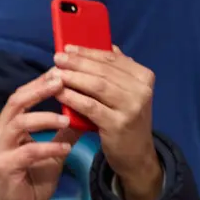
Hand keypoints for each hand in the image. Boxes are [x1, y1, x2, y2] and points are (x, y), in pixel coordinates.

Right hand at [0, 71, 80, 199]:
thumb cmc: (31, 177)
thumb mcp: (53, 149)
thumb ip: (64, 130)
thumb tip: (86, 110)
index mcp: (9, 125)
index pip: (23, 95)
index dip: (41, 81)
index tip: (63, 69)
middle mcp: (0, 132)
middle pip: (16, 102)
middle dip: (39, 89)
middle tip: (62, 81)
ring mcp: (0, 149)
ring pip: (19, 123)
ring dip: (44, 117)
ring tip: (66, 117)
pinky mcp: (5, 167)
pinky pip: (27, 153)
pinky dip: (47, 147)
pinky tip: (65, 148)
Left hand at [53, 44, 161, 199]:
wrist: (136, 154)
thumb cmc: (125, 119)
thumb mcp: (126, 93)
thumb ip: (117, 71)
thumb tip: (102, 46)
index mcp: (144, 76)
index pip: (113, 59)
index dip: (88, 52)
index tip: (68, 47)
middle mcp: (141, 89)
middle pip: (103, 70)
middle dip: (77, 62)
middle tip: (57, 58)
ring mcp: (131, 107)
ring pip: (97, 86)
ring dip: (73, 78)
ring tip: (55, 74)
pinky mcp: (118, 124)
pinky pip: (91, 106)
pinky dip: (73, 98)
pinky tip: (59, 93)